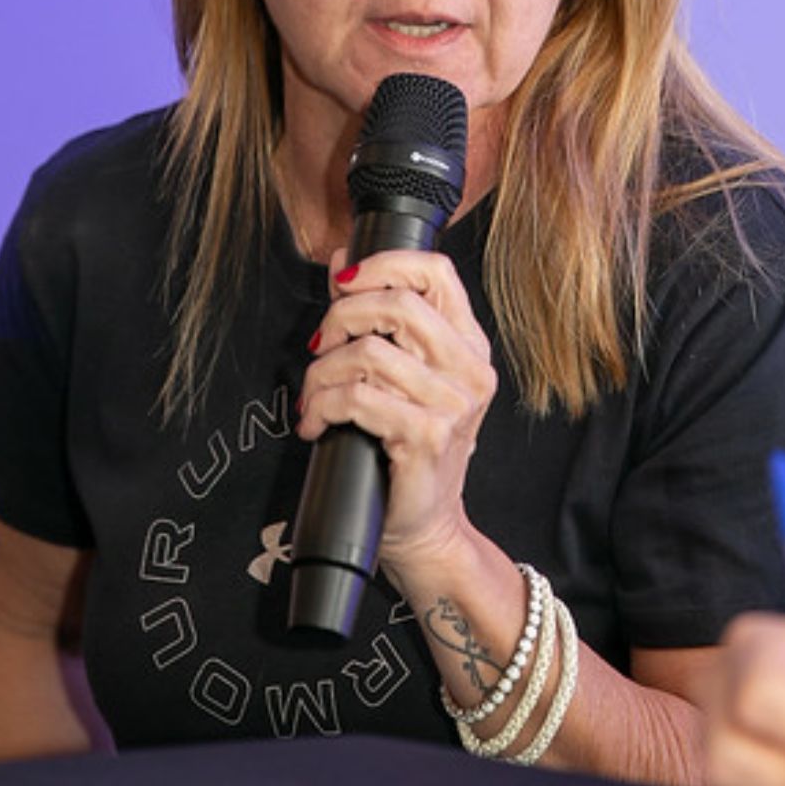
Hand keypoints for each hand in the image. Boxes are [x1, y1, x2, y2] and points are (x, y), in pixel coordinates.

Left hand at [296, 246, 497, 572]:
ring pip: (369, 353)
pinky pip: (357, 398)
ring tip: (314, 396)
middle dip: (341, 318)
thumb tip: (342, 259)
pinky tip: (317, 424)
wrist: (428, 526)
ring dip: (323, 373)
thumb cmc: (409, 448)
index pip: (437, 272)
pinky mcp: (426, 436)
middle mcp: (470, 370)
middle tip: (320, 347)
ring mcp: (453, 404)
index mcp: (470, 345)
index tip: (344, 281)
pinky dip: (323, 406)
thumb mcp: (404, 376)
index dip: (385, 264)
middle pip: (398, 304)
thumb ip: (379, 319)